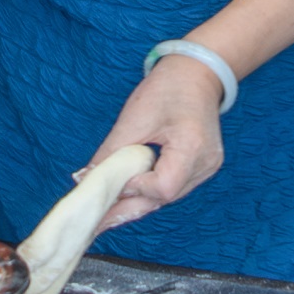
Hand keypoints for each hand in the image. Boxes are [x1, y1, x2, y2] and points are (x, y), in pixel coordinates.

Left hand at [93, 48, 232, 222]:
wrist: (197, 74)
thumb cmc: (167, 89)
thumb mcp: (133, 119)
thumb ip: (110, 154)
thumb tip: (85, 179)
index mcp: (193, 147)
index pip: (162, 187)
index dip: (135, 189)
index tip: (111, 184)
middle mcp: (206, 164)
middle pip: (164, 198)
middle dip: (128, 207)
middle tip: (97, 219)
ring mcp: (208, 168)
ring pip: (167, 197)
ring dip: (137, 201)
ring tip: (108, 210)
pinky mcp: (203, 168)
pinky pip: (173, 188)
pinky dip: (150, 192)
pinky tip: (128, 195)